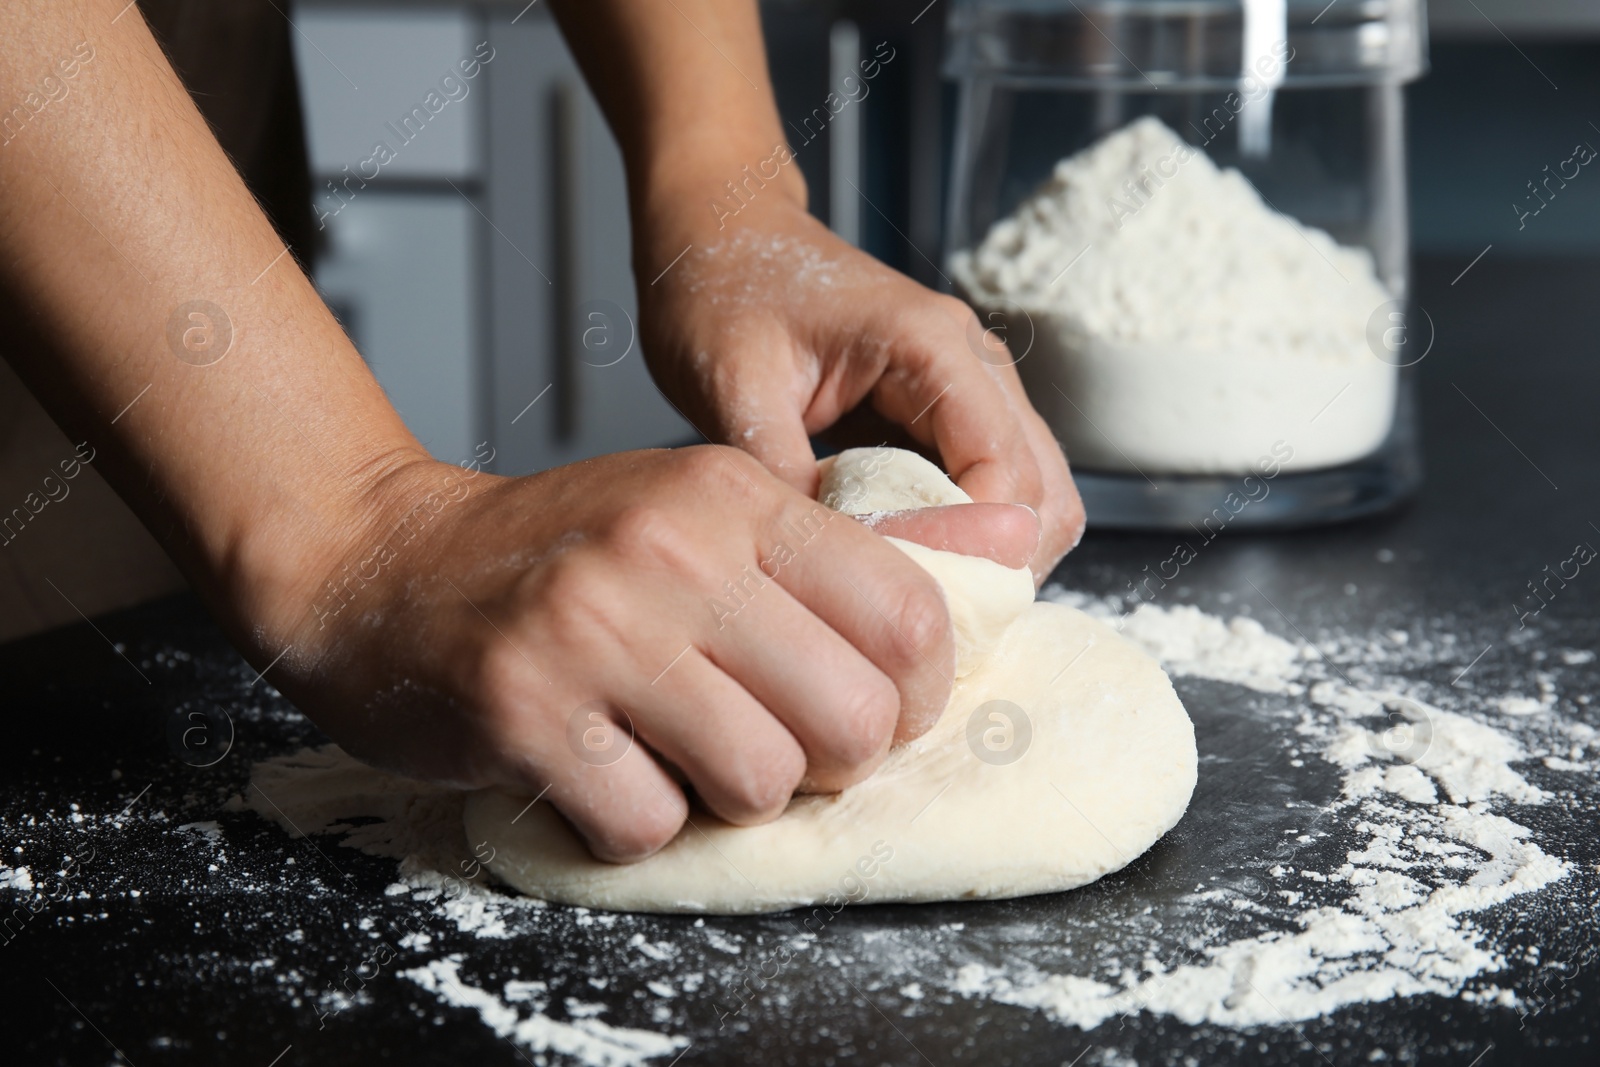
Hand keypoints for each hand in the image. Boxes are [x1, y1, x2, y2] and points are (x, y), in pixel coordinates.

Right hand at [263, 448, 962, 861]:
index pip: (909, 614)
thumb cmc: (566, 551)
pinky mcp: (528, 712)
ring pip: (759, 781)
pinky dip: (636, 821)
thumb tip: (1001, 568)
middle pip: (850, 719)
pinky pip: (648, 824)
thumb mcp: (705, 511)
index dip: (915, 695)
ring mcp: (596, 631)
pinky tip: (601, 768)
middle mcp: (674, 551)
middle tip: (776, 746)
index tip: (872, 710)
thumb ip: (841, 552)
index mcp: (736, 494)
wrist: (387, 565)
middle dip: (827, 762)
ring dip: (729, 795)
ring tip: (679, 752)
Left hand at [634, 193, 1084, 583]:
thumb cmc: (720, 288)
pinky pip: (991, 492)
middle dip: (993, 568)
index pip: (1005, 474)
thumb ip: (789, 478)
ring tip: (912, 601)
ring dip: (987, 558)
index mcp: (933, 347)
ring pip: (1034, 500)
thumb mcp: (735, 388)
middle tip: (915, 620)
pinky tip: (905, 567)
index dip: (970, 551)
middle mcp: (975, 364)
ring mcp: (972, 389)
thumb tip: (833, 569)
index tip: (908, 599)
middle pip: (1044, 496)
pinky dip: (965, 538)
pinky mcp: (949, 415)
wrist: (717, 231)